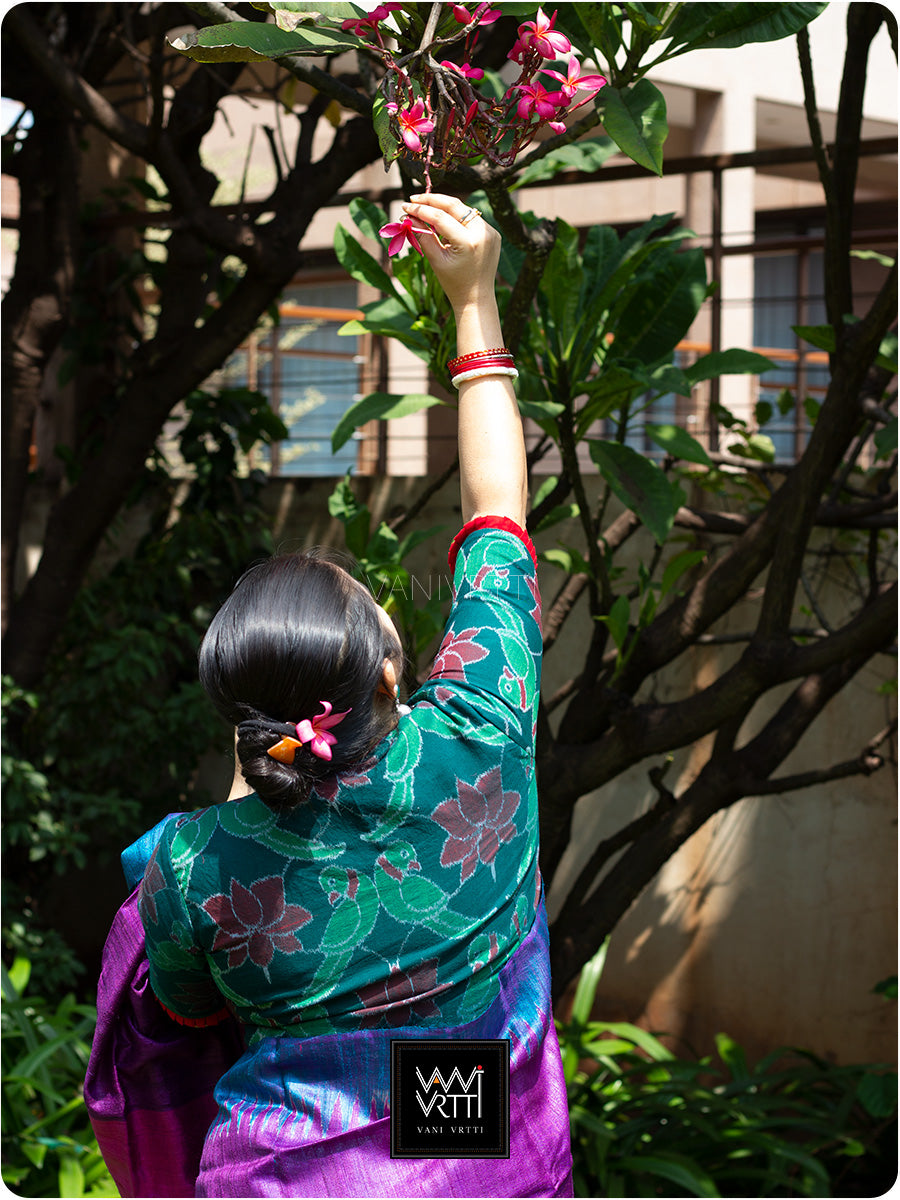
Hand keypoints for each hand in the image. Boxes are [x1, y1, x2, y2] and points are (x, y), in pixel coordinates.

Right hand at [401, 193, 500, 313]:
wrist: (476, 298)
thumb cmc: (454, 283)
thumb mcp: (436, 260)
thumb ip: (423, 236)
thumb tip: (408, 217)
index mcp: (469, 242)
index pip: (440, 217)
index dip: (421, 210)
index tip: (406, 206)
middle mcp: (483, 233)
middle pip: (454, 205)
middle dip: (432, 200)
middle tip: (413, 199)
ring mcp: (491, 231)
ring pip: (463, 210)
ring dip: (443, 207)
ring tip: (424, 209)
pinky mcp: (493, 233)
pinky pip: (471, 218)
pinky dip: (456, 217)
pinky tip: (442, 220)